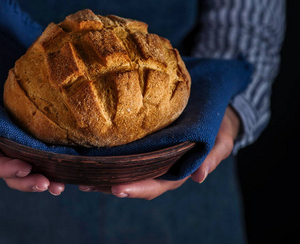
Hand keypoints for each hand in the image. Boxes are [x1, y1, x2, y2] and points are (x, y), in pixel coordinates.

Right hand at [0, 75, 64, 195]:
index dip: (8, 168)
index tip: (25, 168)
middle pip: (11, 175)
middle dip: (29, 181)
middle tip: (48, 184)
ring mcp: (9, 151)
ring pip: (25, 172)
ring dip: (43, 180)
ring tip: (59, 186)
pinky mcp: (22, 144)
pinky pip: (36, 159)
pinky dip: (50, 167)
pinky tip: (65, 170)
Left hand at [79, 106, 239, 199]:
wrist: (214, 110)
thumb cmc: (218, 127)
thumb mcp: (220, 140)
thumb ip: (213, 156)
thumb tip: (200, 177)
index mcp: (177, 172)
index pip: (155, 185)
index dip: (137, 188)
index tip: (117, 188)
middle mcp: (158, 167)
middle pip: (132, 181)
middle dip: (109, 184)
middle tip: (86, 183)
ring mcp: (148, 156)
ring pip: (123, 170)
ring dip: (102, 174)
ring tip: (79, 174)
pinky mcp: (141, 143)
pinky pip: (123, 152)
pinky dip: (106, 155)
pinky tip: (87, 154)